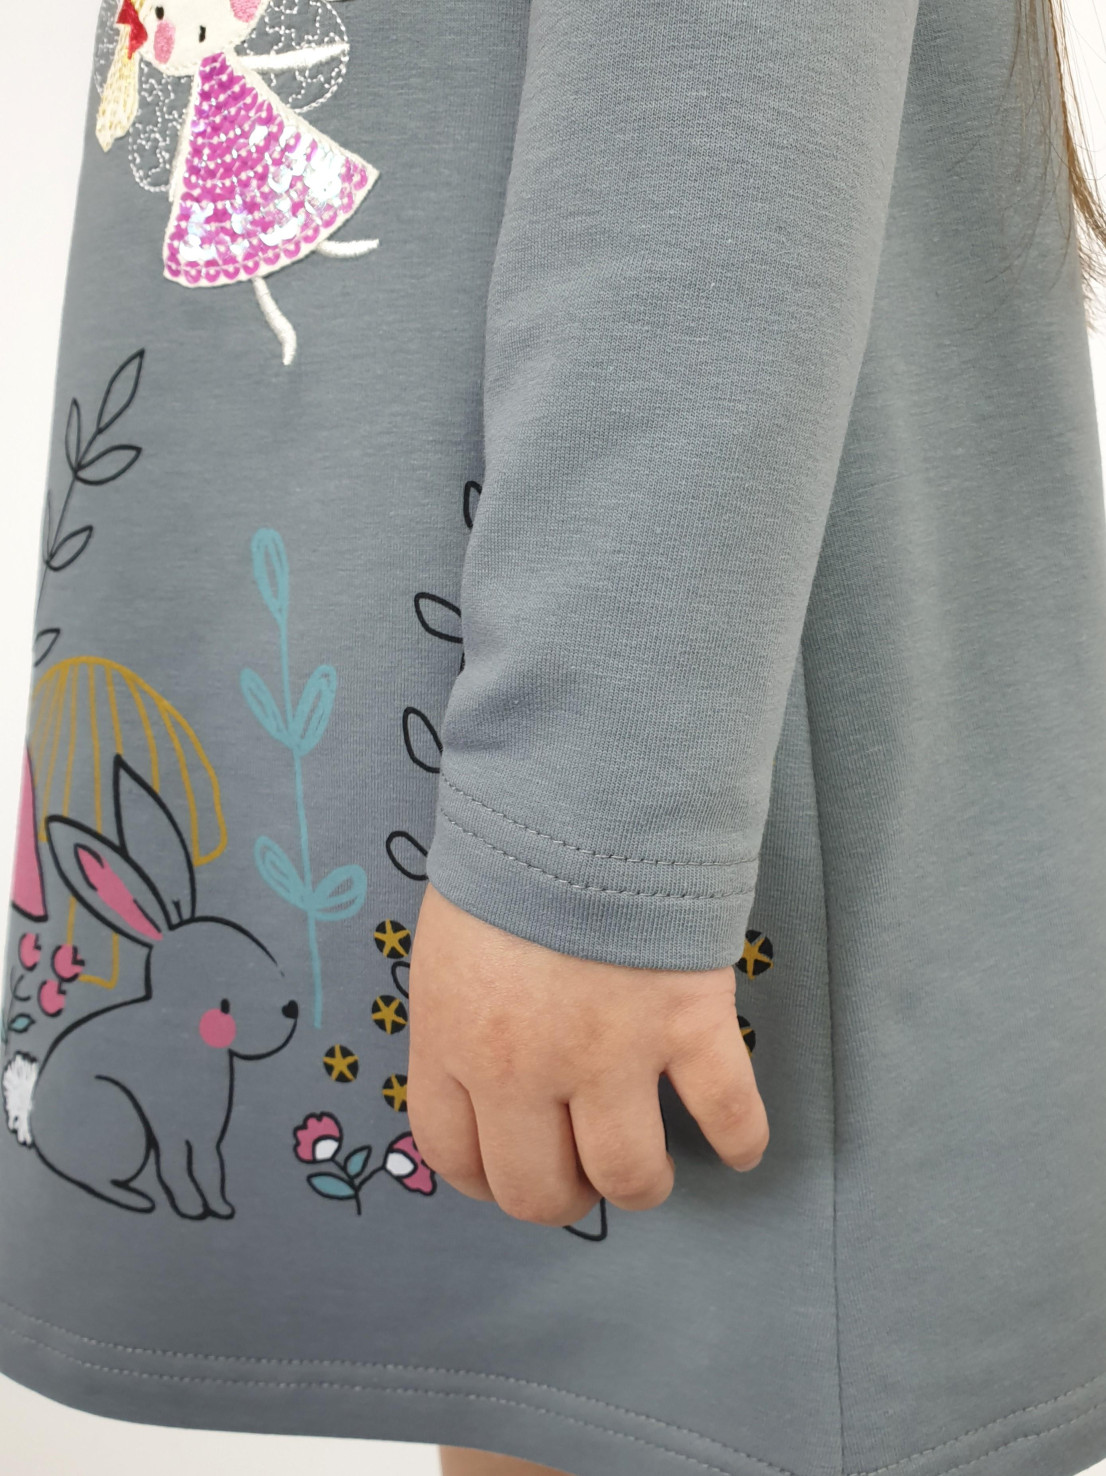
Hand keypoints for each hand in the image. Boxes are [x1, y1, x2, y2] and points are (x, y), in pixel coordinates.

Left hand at [406, 883, 769, 1226]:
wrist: (579, 798)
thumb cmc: (505, 858)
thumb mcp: (448, 945)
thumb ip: (458, 1019)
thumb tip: (479, 1069)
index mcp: (454, 1043)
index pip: (454, 1156)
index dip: (483, 1181)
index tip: (506, 1176)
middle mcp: (524, 1070)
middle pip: (538, 1189)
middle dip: (561, 1196)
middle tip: (580, 1176)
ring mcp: (611, 1054)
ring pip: (628, 1174)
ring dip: (640, 1184)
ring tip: (649, 1168)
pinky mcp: (687, 1026)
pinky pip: (727, 1113)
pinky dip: (741, 1140)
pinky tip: (741, 1149)